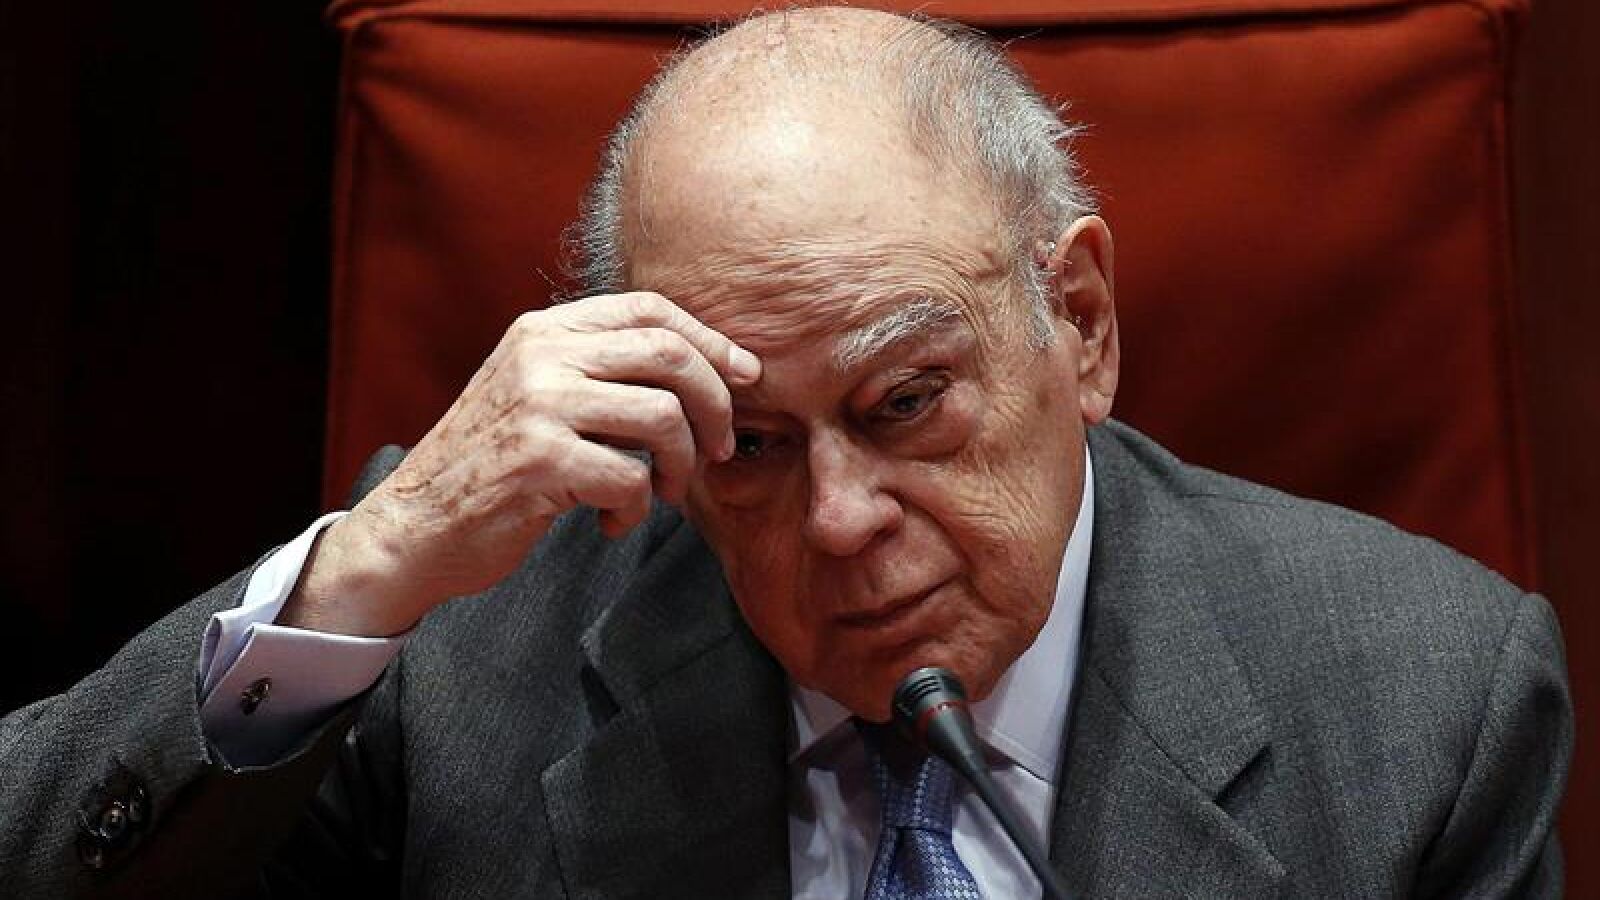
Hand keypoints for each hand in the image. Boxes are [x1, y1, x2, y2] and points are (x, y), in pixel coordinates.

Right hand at [278, 292, 760, 636]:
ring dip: (681, 466)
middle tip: (718, 450)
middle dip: (715, 404)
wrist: (412, 528)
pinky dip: (636, 510)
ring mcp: (537, 404)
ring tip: (665, 494)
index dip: (710, 340)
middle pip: (669, 353)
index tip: (744, 376)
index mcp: (543, 331)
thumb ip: (598, 373)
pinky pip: (631, 479)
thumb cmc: (490, 470)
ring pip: (662, 416)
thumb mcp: (536, 396)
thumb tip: (706, 370)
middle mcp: (540, 355)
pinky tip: (610, 523)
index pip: (649, 308)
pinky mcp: (538, 460)